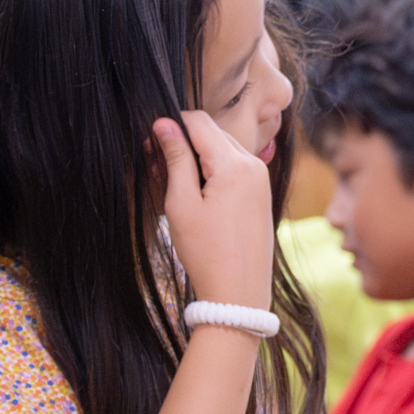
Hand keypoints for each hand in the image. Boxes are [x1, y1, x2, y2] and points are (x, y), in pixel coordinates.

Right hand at [154, 111, 272, 311]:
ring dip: (197, 158)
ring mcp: (261, 178)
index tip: (151, 146)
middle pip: (212, 132)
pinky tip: (196, 197)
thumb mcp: (182, 203)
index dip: (171, 126)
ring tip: (175, 188)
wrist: (239, 291)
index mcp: (234, 165)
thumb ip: (175, 158)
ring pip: (222, 148)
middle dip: (184, 142)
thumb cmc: (206, 252)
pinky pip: (234, 167)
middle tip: (158, 169)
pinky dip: (213, 172)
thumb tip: (164, 124)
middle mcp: (254, 165)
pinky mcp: (262, 192)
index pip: (198, 121)